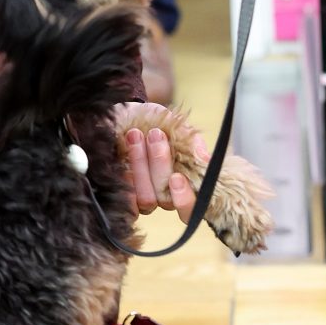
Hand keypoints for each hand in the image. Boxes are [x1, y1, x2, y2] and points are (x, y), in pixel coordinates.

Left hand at [113, 102, 204, 220]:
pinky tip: (121, 155)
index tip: (176, 177)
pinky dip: (124, 177)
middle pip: (166, 200)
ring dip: (140, 165)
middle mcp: (167, 198)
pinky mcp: (124, 198)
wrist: (125, 116)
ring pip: (146, 198)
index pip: (192, 207)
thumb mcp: (177, 127)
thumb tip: (204, 160)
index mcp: (187, 186)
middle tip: (155, 134)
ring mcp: (145, 199)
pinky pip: (127, 200)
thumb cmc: (155, 124)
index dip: (186, 199)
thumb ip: (192, 142)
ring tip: (135, 134)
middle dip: (160, 166)